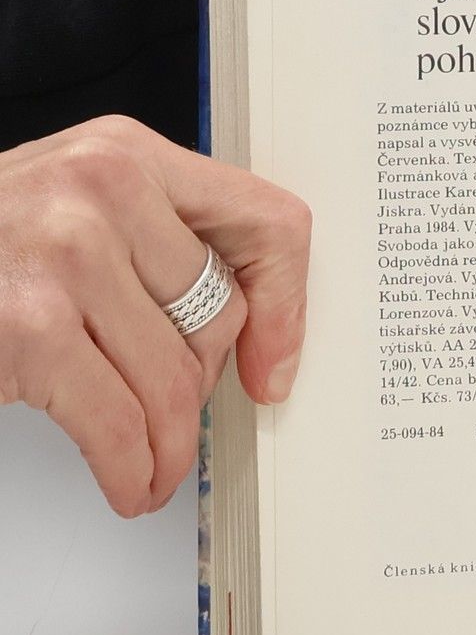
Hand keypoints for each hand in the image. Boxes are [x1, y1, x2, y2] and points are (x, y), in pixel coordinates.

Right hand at [0, 116, 310, 515]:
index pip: (266, 220)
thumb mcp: (72, 210)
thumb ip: (158, 243)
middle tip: (172, 411)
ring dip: (168, 443)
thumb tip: (254, 328)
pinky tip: (129, 480)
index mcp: (127, 154)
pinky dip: (132, 468)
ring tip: (154, 463)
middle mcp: (102, 190)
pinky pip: (121, 422)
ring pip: (176, 378)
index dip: (286, 304)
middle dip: (198, 382)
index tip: (276, 357)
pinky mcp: (30, 326)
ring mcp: (65, 255)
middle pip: (220, 314)